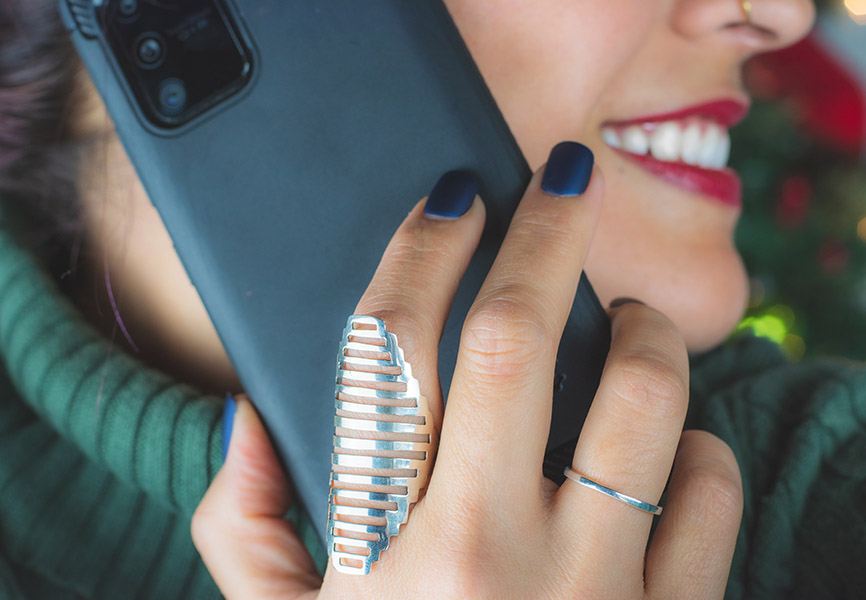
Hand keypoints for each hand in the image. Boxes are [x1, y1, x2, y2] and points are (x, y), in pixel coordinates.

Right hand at [192, 144, 742, 598]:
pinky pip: (709, 498)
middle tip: (561, 182)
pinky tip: (668, 453)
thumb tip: (248, 423)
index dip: (417, 254)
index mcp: (380, 549)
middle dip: (542, 236)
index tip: (451, 197)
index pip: (388, 354)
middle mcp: (487, 558)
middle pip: (515, 341)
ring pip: (640, 403)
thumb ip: (242, 531)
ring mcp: (591, 595)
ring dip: (645, 337)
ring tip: (632, 321)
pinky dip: (699, 451)